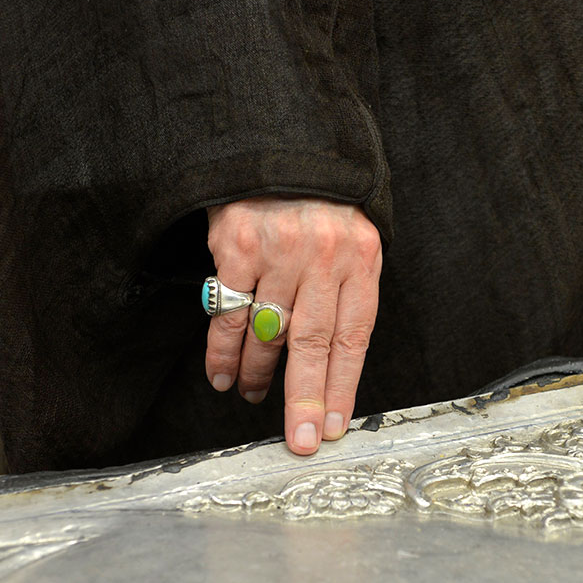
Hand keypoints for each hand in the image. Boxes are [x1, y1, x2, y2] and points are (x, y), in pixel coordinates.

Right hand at [205, 197, 381, 454]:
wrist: (279, 143)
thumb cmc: (320, 204)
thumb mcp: (353, 240)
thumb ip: (348, 293)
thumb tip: (336, 364)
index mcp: (361, 260)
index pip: (354, 337)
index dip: (342, 386)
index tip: (332, 426)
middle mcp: (324, 256)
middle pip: (314, 343)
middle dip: (305, 398)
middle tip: (299, 439)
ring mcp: (281, 250)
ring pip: (268, 331)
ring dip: (257, 374)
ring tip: (252, 395)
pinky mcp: (239, 244)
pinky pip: (228, 312)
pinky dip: (222, 351)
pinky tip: (222, 373)